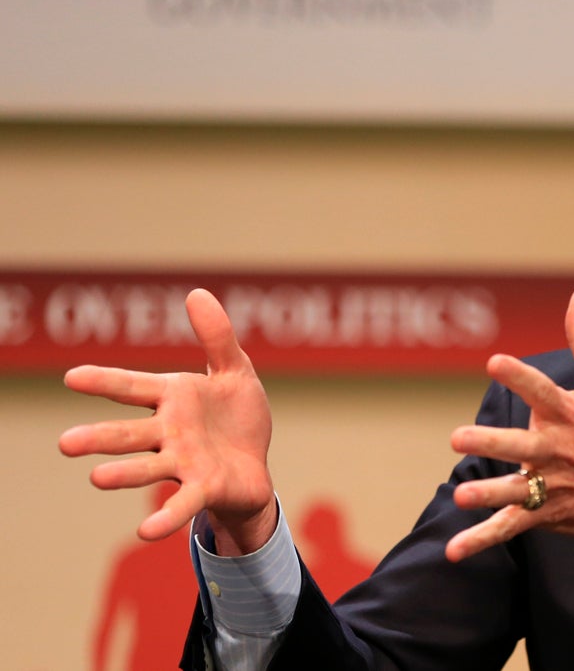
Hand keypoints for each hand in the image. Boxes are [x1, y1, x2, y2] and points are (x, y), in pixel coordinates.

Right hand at [59, 288, 275, 553]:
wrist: (256, 465)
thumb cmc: (237, 418)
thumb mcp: (235, 371)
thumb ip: (217, 337)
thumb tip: (195, 293)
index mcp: (173, 399)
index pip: (133, 388)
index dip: (104, 383)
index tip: (72, 377)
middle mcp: (169, 433)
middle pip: (129, 434)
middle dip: (99, 437)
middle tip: (64, 443)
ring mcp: (183, 463)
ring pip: (147, 468)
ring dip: (123, 474)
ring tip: (96, 478)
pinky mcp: (203, 488)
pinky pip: (182, 503)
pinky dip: (165, 518)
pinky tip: (147, 532)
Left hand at [446, 287, 573, 575]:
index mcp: (570, 414)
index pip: (541, 392)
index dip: (518, 377)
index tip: (494, 362)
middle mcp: (557, 450)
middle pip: (521, 447)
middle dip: (492, 444)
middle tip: (458, 438)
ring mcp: (549, 485)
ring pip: (513, 491)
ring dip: (488, 495)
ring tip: (463, 495)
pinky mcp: (543, 514)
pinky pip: (508, 529)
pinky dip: (480, 541)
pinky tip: (452, 550)